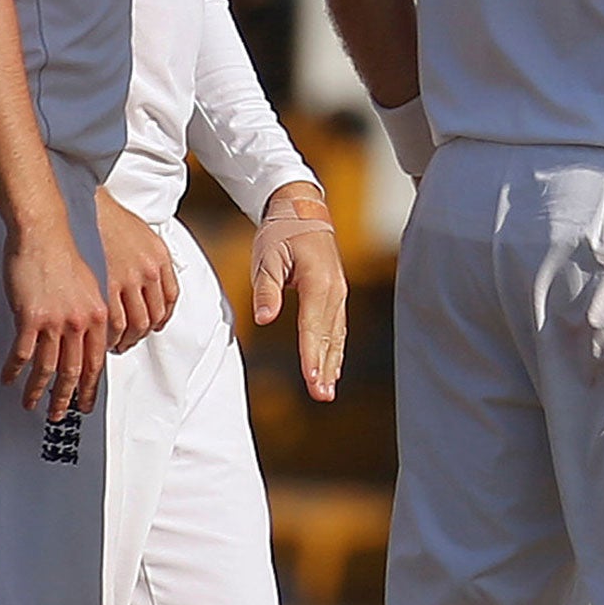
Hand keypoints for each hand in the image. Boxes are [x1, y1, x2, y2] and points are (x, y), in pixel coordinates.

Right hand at [0, 216, 107, 419]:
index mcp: (99, 314)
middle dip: (66, 396)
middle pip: (75, 370)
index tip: (86, 401)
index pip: (97, 360)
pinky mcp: (32, 317)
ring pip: (48, 367)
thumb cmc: (66, 256)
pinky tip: (10, 379)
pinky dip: (15, 370)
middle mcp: (81, 321)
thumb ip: (92, 314)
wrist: (46, 235)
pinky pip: (23, 353)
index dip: (90, 385)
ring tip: (32, 404)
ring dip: (39, 390)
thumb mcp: (91, 287)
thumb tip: (90, 337)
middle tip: (61, 414)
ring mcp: (57, 321)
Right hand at [96, 187, 176, 351]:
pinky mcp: (105, 286)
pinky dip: (113, 335)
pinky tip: (105, 338)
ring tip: (119, 344)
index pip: (170, 299)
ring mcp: (128, 280)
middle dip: (145, 333)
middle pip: (154, 314)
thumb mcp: (146, 237)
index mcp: (160, 260)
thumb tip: (160, 280)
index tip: (156, 325)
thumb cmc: (111, 222)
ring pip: (136, 322)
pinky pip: (116, 321)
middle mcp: (148, 271)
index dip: (163, 317)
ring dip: (129, 338)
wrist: (86, 207)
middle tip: (134, 339)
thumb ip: (154, 260)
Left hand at [251, 183, 347, 401]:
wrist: (302, 209)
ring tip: (327, 391)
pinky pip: (337, 328)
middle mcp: (334, 290)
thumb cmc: (281, 233)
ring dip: (332, 364)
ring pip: (336, 335)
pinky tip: (331, 368)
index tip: (310, 377)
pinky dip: (335, 350)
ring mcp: (338, 293)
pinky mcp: (336, 294)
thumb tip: (265, 318)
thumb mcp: (267, 257)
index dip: (311, 353)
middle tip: (321, 395)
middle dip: (324, 367)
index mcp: (318, 281)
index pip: (312, 324)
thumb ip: (267, 289)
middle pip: (329, 335)